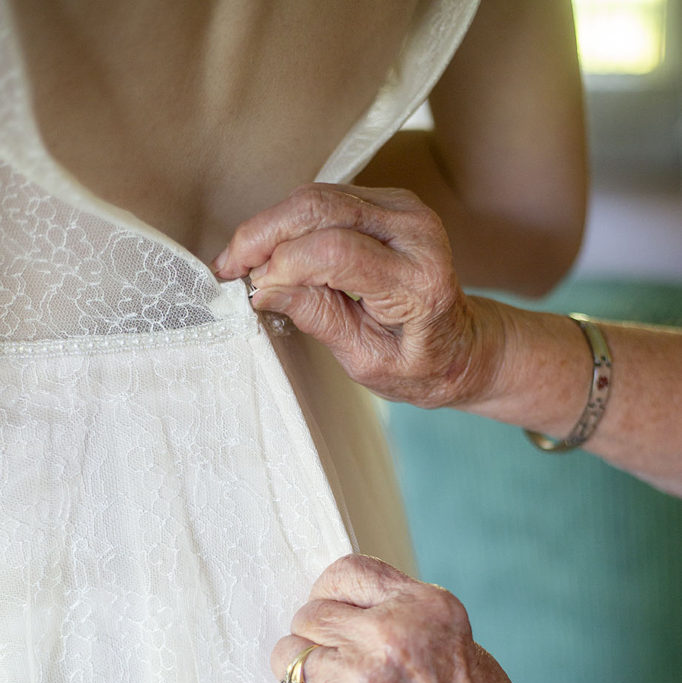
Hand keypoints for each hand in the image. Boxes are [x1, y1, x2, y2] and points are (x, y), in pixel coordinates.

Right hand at [213, 184, 503, 408]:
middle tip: (229, 267)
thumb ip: (320, 317)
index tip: (248, 289)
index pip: (335, 251)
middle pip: (321, 207)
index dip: (281, 265)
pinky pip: (327, 199)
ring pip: (318, 196)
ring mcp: (405, 209)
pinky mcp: (391, 201)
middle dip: (264, 233)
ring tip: (243, 263)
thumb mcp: (368, 360)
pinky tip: (272, 253)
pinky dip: (291, 223)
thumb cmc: (420, 365)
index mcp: (418, 281)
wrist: (463, 345)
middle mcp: (416, 232)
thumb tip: (264, 287)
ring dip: (272, 226)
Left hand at [271, 554, 542, 682]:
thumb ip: (405, 621)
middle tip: (338, 668)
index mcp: (425, 607)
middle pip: (311, 614)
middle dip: (317, 640)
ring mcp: (357, 677)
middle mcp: (388, 633)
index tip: (331, 612)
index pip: (348, 572)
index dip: (331, 593)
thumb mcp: (459, 647)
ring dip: (307, 679)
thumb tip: (347, 611)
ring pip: (289, 657)